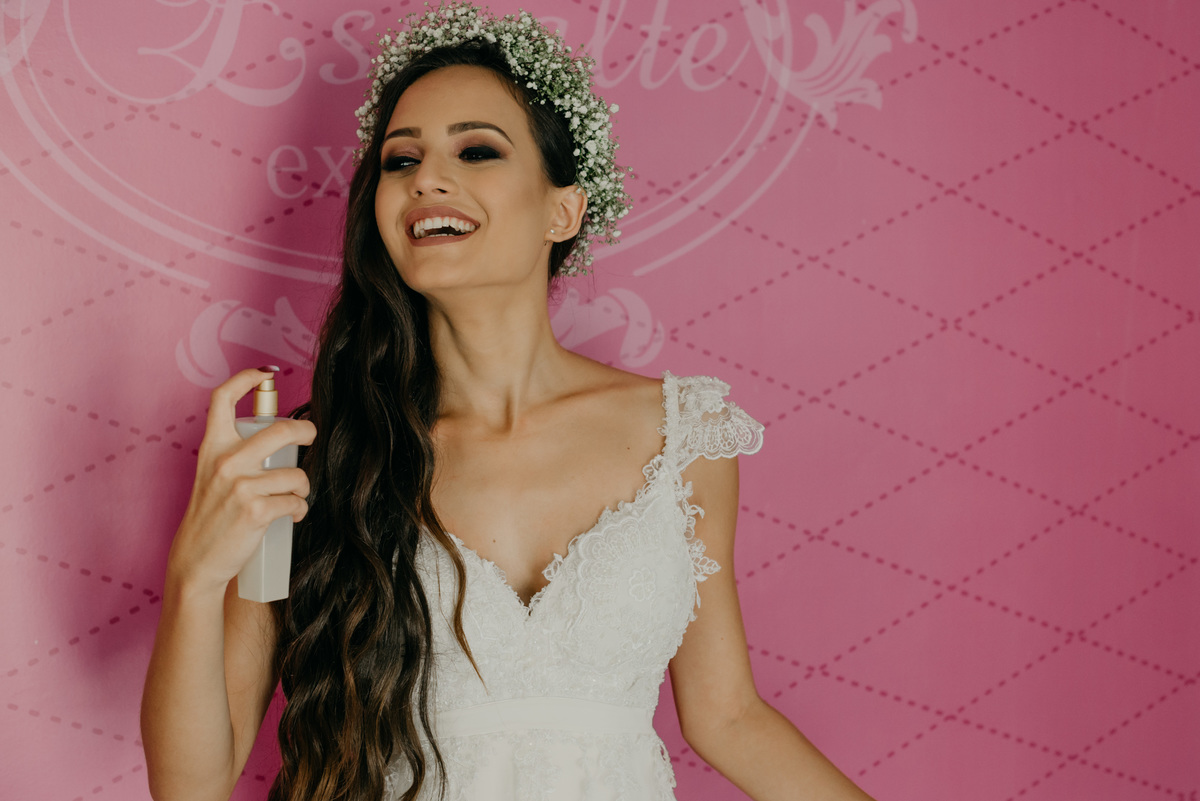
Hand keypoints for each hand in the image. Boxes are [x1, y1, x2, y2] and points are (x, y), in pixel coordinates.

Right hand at [167, 368, 316, 595]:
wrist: (196, 561)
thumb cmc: (211, 518)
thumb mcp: (214, 476)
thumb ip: (238, 455)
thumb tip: (282, 439)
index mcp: (212, 447)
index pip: (222, 399)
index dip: (246, 379)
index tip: (265, 373)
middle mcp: (225, 460)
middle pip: (281, 430)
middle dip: (307, 432)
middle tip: (311, 437)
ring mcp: (240, 484)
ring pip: (296, 474)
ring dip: (303, 488)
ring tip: (294, 498)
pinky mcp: (255, 509)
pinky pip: (296, 501)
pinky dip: (300, 510)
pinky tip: (292, 515)